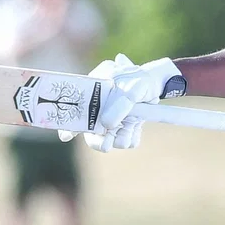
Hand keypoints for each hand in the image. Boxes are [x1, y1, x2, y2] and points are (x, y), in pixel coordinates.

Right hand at [58, 53, 179, 152]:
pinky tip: (138, 125)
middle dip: (99, 142)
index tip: (67, 135)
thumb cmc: (138, 80)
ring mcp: (114, 124)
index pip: (75, 117)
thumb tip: (106, 124)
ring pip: (112, 142)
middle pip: (92, 136)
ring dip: (121, 137)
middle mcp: (101, 115)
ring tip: (131, 124)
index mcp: (93, 100)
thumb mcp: (131, 88)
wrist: (157, 84)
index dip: (69, 127)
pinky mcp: (128, 130)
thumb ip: (118, 105)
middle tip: (106, 144)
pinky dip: (133, 136)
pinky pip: (128, 142)